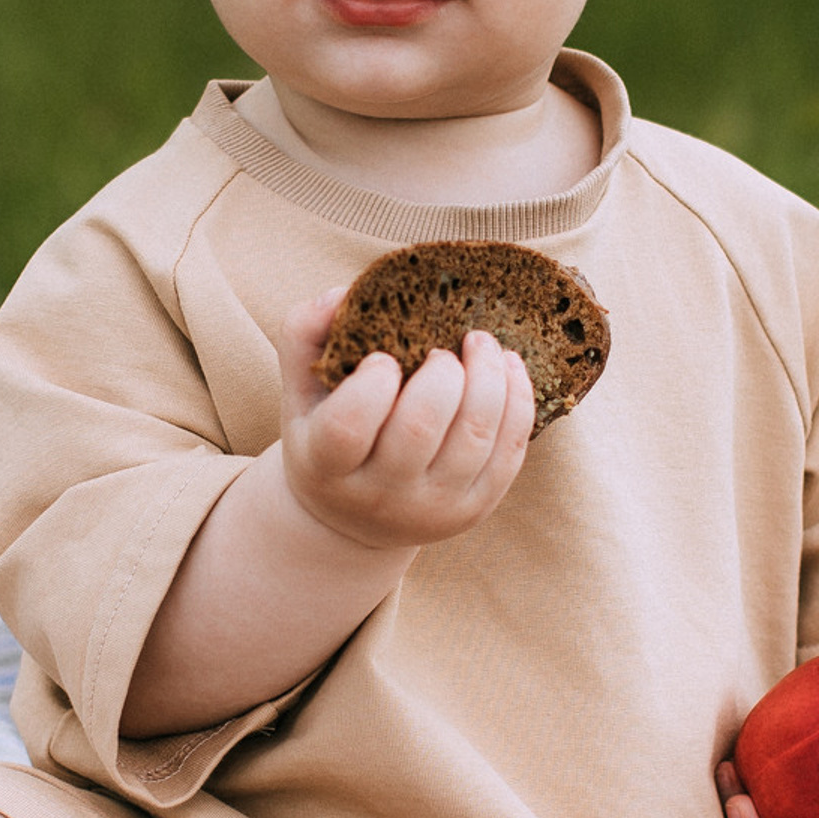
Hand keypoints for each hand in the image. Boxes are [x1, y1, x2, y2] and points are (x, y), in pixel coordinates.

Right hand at [273, 285, 536, 553]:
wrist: (355, 523)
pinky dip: (517, 399)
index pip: (348, 426)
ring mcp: (433, 507)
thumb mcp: (301, 393)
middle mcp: (380, 495)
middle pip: (420, 428)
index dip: (371, 383)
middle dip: (442, 373)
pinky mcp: (477, 507)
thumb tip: (343, 294)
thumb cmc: (327, 438)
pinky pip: (511, 450)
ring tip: (481, 345)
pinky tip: (507, 367)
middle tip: (442, 351)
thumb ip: (305, 333)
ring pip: (475, 436)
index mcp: (326, 466)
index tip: (383, 359)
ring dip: (489, 376)